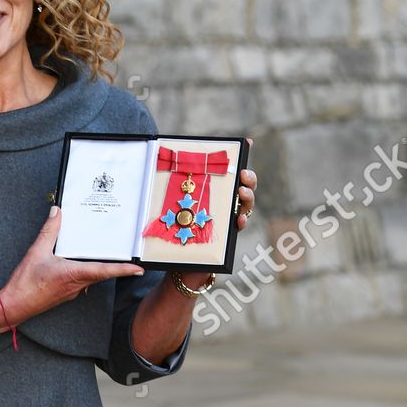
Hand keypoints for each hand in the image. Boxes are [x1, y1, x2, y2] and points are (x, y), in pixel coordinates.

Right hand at [0, 206, 142, 325]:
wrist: (13, 306)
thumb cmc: (25, 284)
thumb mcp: (36, 252)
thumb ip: (49, 231)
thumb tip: (57, 212)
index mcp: (73, 274)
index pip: (104, 271)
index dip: (123, 270)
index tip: (138, 269)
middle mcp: (77, 285)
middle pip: (103, 273)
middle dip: (118, 267)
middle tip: (132, 260)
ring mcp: (72, 291)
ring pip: (93, 277)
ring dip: (102, 269)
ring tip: (111, 257)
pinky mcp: (66, 293)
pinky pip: (83, 280)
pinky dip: (88, 272)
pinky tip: (82, 263)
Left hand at [177, 138, 256, 291]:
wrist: (180, 264)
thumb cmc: (176, 233)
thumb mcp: (174, 207)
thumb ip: (173, 189)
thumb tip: (157, 158)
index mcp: (216, 194)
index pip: (230, 173)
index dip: (240, 156)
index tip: (245, 142)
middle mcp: (226, 206)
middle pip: (244, 187)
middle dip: (248, 178)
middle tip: (243, 175)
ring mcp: (229, 221)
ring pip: (245, 206)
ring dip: (247, 198)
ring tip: (243, 193)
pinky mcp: (228, 238)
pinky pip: (238, 228)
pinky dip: (240, 222)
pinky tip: (238, 220)